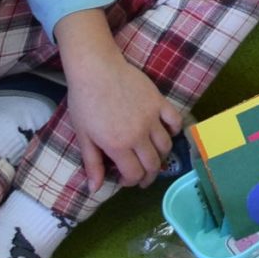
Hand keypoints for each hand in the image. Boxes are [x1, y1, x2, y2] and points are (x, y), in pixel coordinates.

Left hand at [60, 46, 180, 187]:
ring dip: (160, 156)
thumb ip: (92, 163)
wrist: (96, 68)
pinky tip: (167, 133)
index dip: (130, 181)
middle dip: (148, 175)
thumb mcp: (83, 135)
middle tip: (142, 177)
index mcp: (118, 145)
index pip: (134, 173)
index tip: (123, 179)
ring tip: (152, 157)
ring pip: (166, 146)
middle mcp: (139, 135)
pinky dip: (175, 130)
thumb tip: (94, 189)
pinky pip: (175, 120)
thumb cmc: (84, 101)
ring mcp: (152, 117)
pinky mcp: (159, 102)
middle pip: (152, 164)